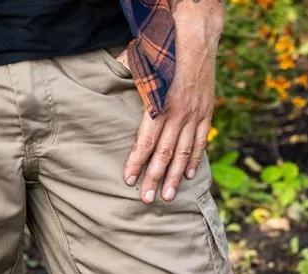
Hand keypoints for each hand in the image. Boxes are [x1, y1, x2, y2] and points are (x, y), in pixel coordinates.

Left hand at [123, 24, 219, 203]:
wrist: (197, 41)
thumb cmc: (161, 54)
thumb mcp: (138, 66)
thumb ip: (121, 78)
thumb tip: (102, 79)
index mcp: (160, 105)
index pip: (146, 141)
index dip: (136, 161)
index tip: (128, 179)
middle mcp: (179, 114)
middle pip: (164, 153)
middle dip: (155, 178)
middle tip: (146, 199)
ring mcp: (195, 115)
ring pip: (184, 152)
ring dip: (177, 176)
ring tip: (169, 196)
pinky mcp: (206, 112)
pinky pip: (201, 141)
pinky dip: (196, 159)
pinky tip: (192, 175)